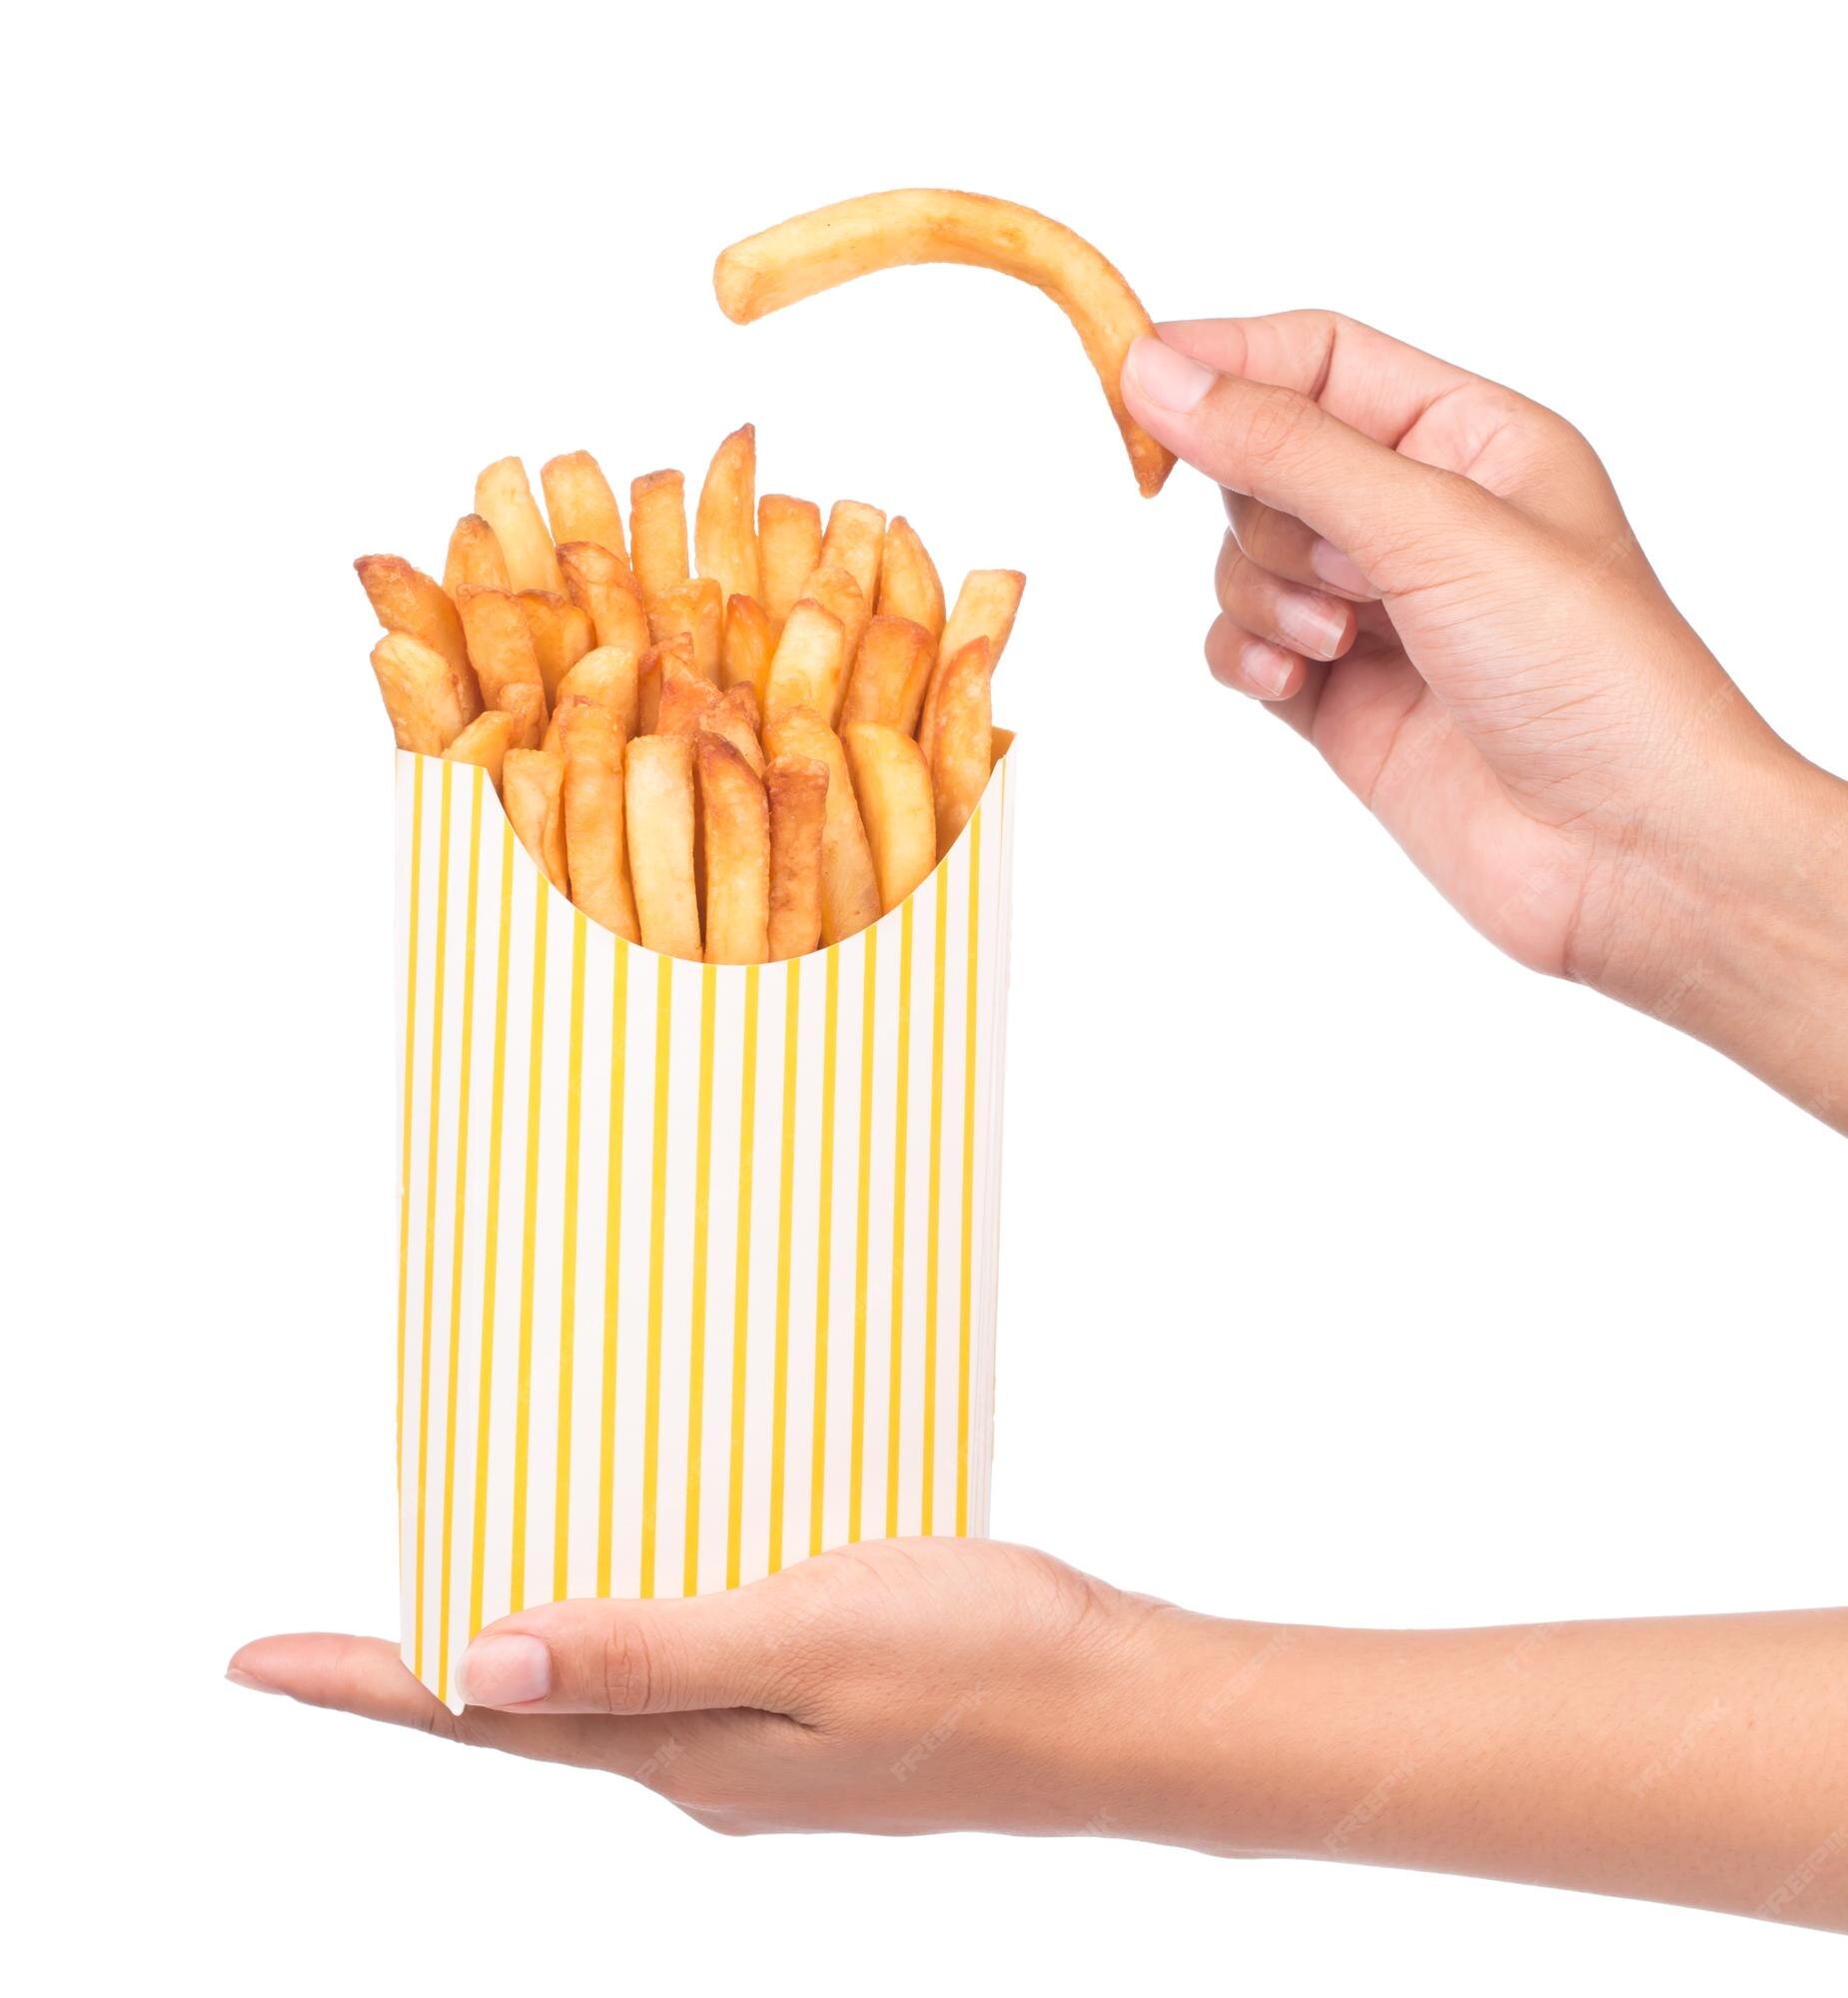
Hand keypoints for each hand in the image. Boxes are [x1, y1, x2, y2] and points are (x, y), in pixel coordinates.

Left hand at [232, 1540, 1847, 1927]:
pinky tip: (644, 1584)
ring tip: (468, 1595)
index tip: (251, 1660)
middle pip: (526, 1720)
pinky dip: (628, 1628)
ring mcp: (763, 1749)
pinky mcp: (817, 1716)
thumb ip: (639, 1654)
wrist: (1127, 1710)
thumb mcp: (799, 1641)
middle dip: (423, 1675)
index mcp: (682, 1752)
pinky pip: (684, 1672)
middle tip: (337, 1633)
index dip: (360, 1685)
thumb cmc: (981, 1669)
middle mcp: (704, 1762)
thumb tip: (473, 1672)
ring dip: (527, 1649)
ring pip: (605, 1695)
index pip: (479, 1721)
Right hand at [1121, 314, 1847, 1127]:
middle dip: (1269, 516)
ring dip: (1266, 596)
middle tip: (1335, 571)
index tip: (1134, 378)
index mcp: (1473, 441)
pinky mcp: (1345, 702)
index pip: (1318, 360)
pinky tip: (1300, 686)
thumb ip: (1286, 449)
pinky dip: (1252, 659)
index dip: (1225, 360)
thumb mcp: (1433, 529)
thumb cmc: (1593, 677)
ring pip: (1245, 560)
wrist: (1628, 854)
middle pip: (1266, 464)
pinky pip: (1248, 646)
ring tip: (1341, 645)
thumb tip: (1160, 375)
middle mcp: (1424, 518)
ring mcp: (1379, 614)